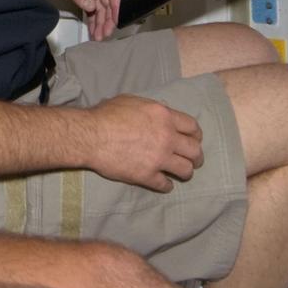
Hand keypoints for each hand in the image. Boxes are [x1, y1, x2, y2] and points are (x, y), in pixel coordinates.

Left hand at [38, 0, 121, 41]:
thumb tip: (92, 6)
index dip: (117, 8)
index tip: (116, 21)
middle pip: (108, 3)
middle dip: (108, 19)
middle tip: (105, 32)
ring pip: (100, 8)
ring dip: (100, 22)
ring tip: (99, 35)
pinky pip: (91, 9)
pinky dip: (93, 20)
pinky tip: (93, 29)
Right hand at [81, 94, 202, 191]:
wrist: (90, 135)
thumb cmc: (106, 114)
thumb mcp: (133, 101)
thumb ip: (152, 109)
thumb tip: (158, 115)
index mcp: (164, 116)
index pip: (193, 127)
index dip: (196, 135)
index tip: (194, 140)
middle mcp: (167, 137)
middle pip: (194, 150)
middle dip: (196, 157)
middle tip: (194, 160)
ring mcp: (159, 158)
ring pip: (185, 170)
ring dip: (185, 172)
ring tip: (182, 174)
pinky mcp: (147, 175)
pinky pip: (165, 184)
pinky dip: (166, 185)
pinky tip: (164, 184)